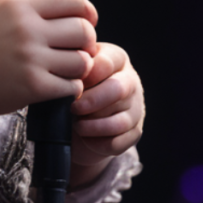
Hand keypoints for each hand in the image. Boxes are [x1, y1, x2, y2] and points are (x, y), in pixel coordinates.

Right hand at [0, 0, 97, 119]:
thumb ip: (32, 4)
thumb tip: (72, 6)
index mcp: (17, 3)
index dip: (85, 7)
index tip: (87, 17)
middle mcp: (26, 28)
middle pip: (82, 29)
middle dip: (86, 38)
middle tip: (77, 45)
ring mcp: (30, 58)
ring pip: (82, 60)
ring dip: (80, 64)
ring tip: (67, 66)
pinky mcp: (33, 87)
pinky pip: (72, 86)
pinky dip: (71, 86)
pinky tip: (59, 83)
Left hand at [70, 43, 143, 172]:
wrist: (85, 111)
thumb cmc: (76, 82)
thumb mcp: (75, 69)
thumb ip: (73, 67)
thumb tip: (66, 75)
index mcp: (116, 58)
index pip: (106, 63)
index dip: (86, 74)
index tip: (69, 83)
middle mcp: (130, 80)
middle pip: (117, 90)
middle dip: (92, 101)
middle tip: (73, 107)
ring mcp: (136, 107)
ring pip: (121, 121)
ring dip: (95, 126)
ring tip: (76, 126)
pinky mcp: (135, 131)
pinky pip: (119, 142)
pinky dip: (99, 143)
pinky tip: (85, 139)